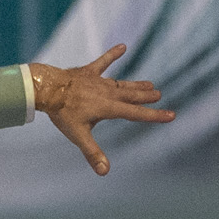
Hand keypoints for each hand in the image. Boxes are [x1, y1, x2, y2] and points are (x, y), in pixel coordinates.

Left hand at [30, 46, 172, 175]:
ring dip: (135, 84)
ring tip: (150, 84)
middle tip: (159, 95)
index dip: (154, 116)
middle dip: (145, 97)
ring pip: (122, 83)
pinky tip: (123, 46)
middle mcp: (108, 93)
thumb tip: (104, 172)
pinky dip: (112, 55)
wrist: (47, 89)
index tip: (172, 115)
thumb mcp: (78, 135)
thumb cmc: (62, 112)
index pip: (136, 114)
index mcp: (108, 107)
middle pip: (131, 96)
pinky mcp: (88, 72)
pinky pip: (102, 62)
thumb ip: (92, 153)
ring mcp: (98, 81)